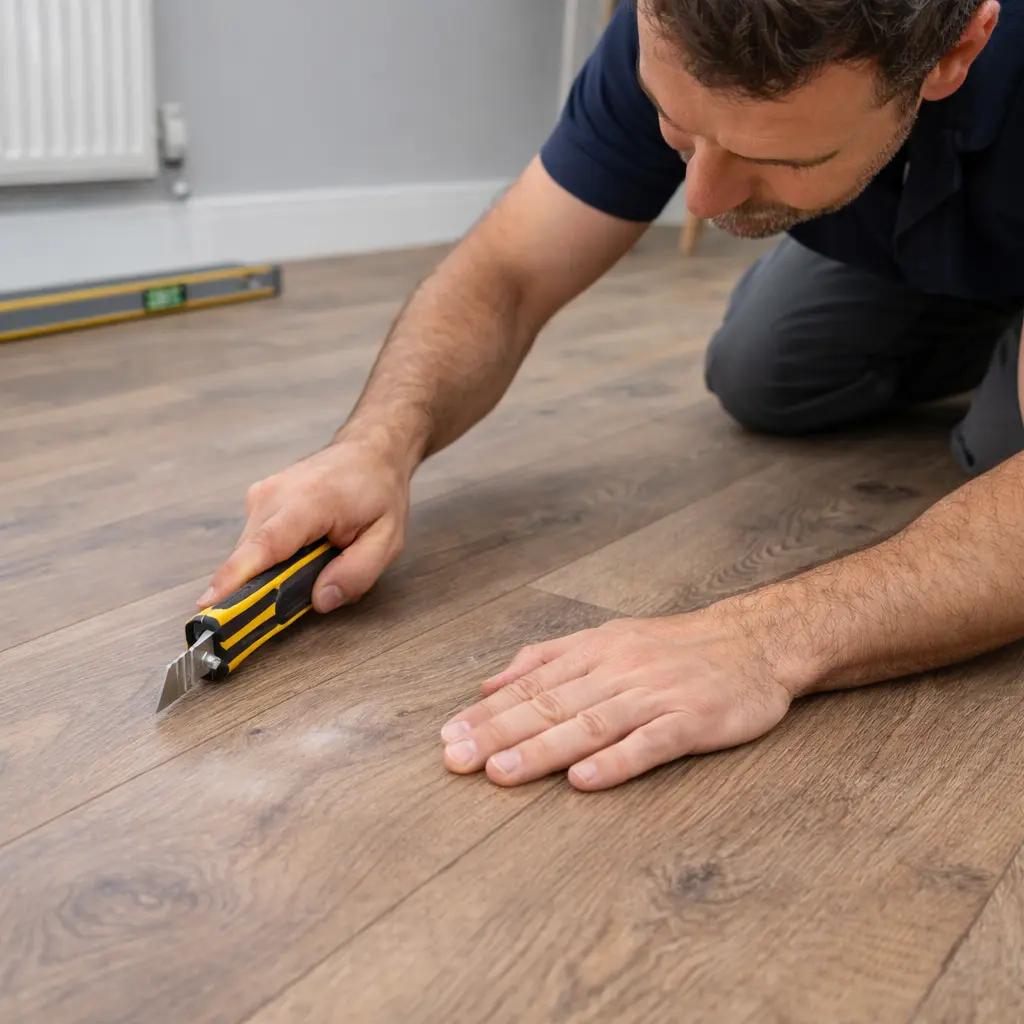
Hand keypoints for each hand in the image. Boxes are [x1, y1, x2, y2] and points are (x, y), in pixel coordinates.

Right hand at [199, 434, 412, 611]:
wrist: (368, 451)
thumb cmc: (378, 492)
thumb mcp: (387, 539)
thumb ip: (357, 573)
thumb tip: (320, 600)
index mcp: (309, 501)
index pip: (264, 545)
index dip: (235, 577)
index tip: (210, 603)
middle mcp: (274, 494)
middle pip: (250, 557)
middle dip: (264, 589)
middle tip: (297, 599)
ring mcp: (261, 495)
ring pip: (250, 553)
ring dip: (275, 571)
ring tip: (316, 562)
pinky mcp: (257, 501)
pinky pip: (254, 544)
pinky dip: (272, 558)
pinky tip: (303, 552)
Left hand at [440, 609, 796, 790]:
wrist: (753, 642)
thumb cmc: (672, 647)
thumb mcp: (606, 639)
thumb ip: (546, 659)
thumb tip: (488, 684)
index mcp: (595, 652)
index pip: (530, 685)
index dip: (487, 713)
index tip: (448, 737)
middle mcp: (618, 670)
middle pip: (551, 704)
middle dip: (498, 733)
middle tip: (456, 759)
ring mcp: (655, 695)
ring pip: (591, 723)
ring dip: (543, 750)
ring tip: (501, 772)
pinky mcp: (691, 720)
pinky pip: (649, 742)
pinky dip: (615, 762)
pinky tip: (583, 780)